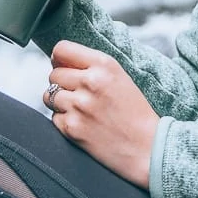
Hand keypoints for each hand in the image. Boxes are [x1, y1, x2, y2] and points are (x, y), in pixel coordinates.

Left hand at [46, 42, 158, 188]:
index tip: (63, 66)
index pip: (61, 49)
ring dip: (61, 103)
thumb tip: (58, 60)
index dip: (59, 59)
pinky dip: (64, 121)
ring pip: (49, 96)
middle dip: (62, 83)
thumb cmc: (135, 112)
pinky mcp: (72, 128)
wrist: (147, 147)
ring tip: (81, 110)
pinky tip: (83, 124)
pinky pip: (54, 117)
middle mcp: (90, 82)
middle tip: (78, 93)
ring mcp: (79, 105)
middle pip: (54, 74)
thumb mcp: (119, 77)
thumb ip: (92, 65)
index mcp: (104, 65)